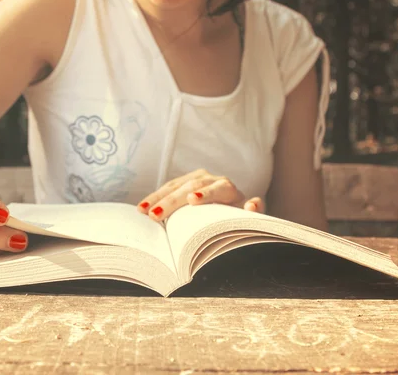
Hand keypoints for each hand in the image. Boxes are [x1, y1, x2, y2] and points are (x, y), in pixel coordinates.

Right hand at [137, 169, 264, 221]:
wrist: (234, 210)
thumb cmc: (239, 218)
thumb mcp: (249, 219)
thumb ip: (254, 213)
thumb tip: (253, 204)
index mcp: (228, 189)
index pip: (218, 188)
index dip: (206, 194)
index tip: (192, 200)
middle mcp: (212, 179)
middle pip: (191, 186)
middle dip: (172, 200)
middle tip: (156, 214)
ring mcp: (196, 179)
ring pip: (176, 185)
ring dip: (158, 198)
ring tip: (143, 211)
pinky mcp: (184, 183)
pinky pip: (168, 188)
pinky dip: (155, 197)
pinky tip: (143, 207)